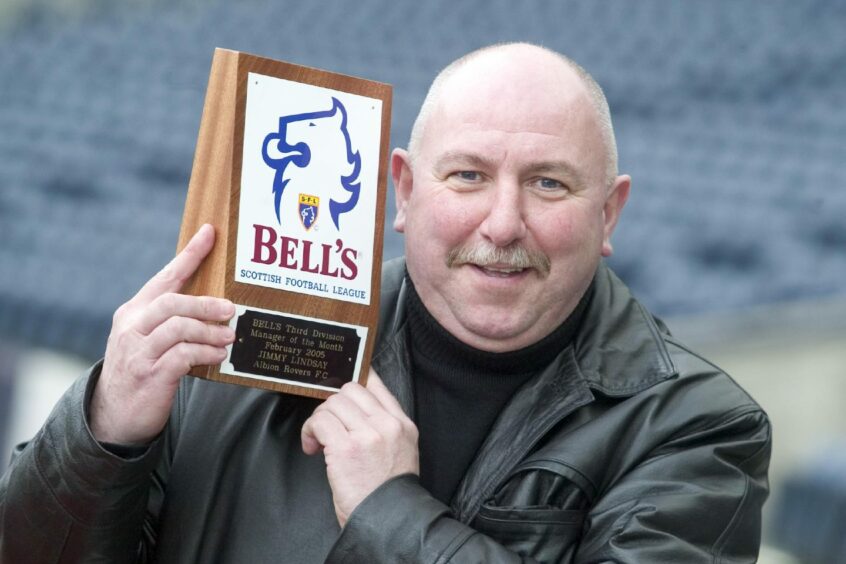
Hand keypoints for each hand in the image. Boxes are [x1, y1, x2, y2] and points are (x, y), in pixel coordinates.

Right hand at [90, 224, 235, 444]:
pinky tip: (218, 357)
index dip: (189, 254)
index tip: (209, 233)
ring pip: (178, 328)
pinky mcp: (150, 375)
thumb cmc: (141, 370)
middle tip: (230, 310)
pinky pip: (182, 356)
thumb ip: (172, 321)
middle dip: (205, 304)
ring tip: (230, 337)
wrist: (113, 416)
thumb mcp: (148, 339)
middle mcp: (132, 327)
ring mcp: (139, 352)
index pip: (165, 276)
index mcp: (134, 312)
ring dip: (209, 331)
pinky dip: (205, 353)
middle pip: (171, 302)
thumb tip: (216, 306)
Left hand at [301, 370, 418, 526]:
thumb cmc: (387, 492)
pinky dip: (310, 431)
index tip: (338, 387)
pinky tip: (312, 447)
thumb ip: (383, 426)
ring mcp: (368, 434)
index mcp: (402, 423)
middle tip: (327, 426)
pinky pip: (320, 422)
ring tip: (319, 441)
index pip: (375, 382)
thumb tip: (351, 406)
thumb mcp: (400, 451)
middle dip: (332, 405)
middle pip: (350, 389)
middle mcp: (387, 424)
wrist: (389, 520)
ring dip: (319, 420)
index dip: (353, 379)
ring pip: (333, 403)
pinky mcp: (346, 447)